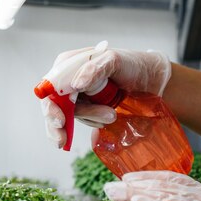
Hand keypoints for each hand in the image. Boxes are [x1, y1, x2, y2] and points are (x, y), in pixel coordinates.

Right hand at [41, 46, 171, 146]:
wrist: (151, 80)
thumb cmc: (131, 64)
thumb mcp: (114, 61)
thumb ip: (94, 69)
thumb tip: (76, 84)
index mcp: (69, 64)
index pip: (50, 87)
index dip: (50, 106)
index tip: (60, 121)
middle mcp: (69, 80)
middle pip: (52, 105)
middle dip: (57, 125)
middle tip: (62, 139)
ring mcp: (78, 95)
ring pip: (70, 115)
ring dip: (90, 118)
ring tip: (112, 114)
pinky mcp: (88, 108)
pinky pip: (83, 120)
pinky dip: (93, 122)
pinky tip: (106, 119)